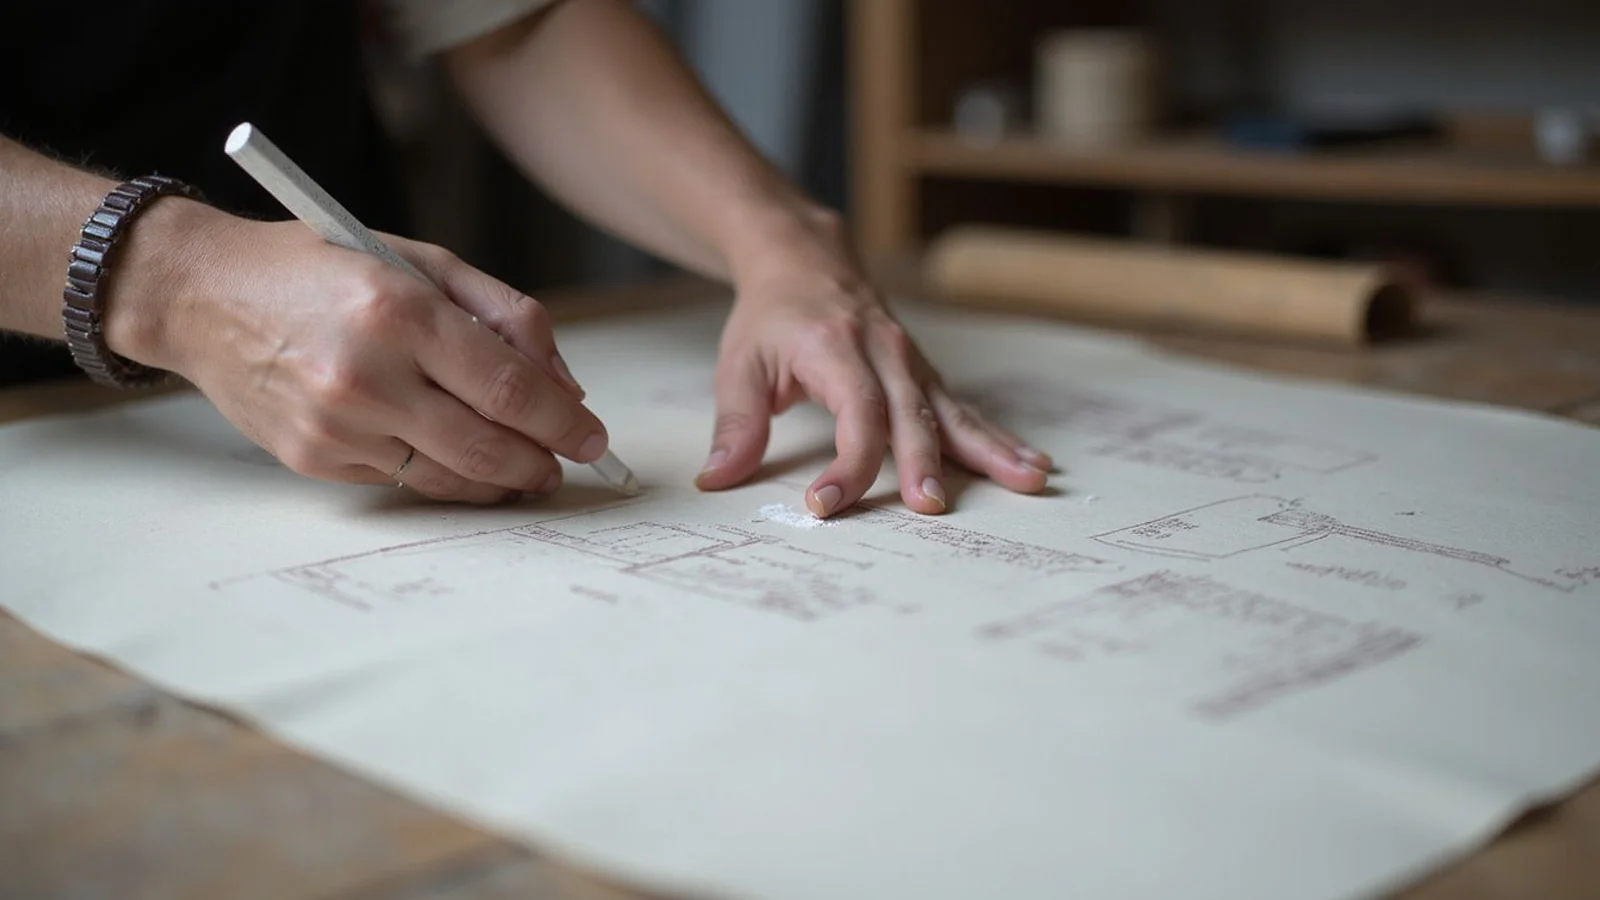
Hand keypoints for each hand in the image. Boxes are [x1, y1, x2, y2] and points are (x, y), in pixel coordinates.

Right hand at [106, 205, 609, 503]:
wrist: (204, 296)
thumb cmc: (321, 268)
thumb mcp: (421, 260)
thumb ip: (504, 315)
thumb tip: (563, 384)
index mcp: (399, 311)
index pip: (509, 389)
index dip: (563, 422)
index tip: (593, 435)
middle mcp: (366, 374)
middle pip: (488, 446)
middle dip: (543, 461)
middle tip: (567, 461)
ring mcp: (337, 424)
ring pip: (450, 476)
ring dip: (503, 481)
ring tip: (529, 470)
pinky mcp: (314, 459)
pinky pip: (403, 479)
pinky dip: (445, 475)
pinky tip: (464, 461)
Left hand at [692, 215, 1052, 517]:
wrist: (803, 257)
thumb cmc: (771, 317)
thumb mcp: (739, 367)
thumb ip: (736, 426)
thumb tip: (717, 480)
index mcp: (836, 347)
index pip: (853, 413)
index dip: (846, 464)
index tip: (825, 504)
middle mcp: (884, 350)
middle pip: (911, 413)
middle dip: (924, 462)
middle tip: (932, 507)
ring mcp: (911, 361)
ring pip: (953, 410)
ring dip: (990, 448)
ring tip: (1028, 481)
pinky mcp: (922, 373)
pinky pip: (961, 408)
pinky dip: (993, 437)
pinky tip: (1027, 464)